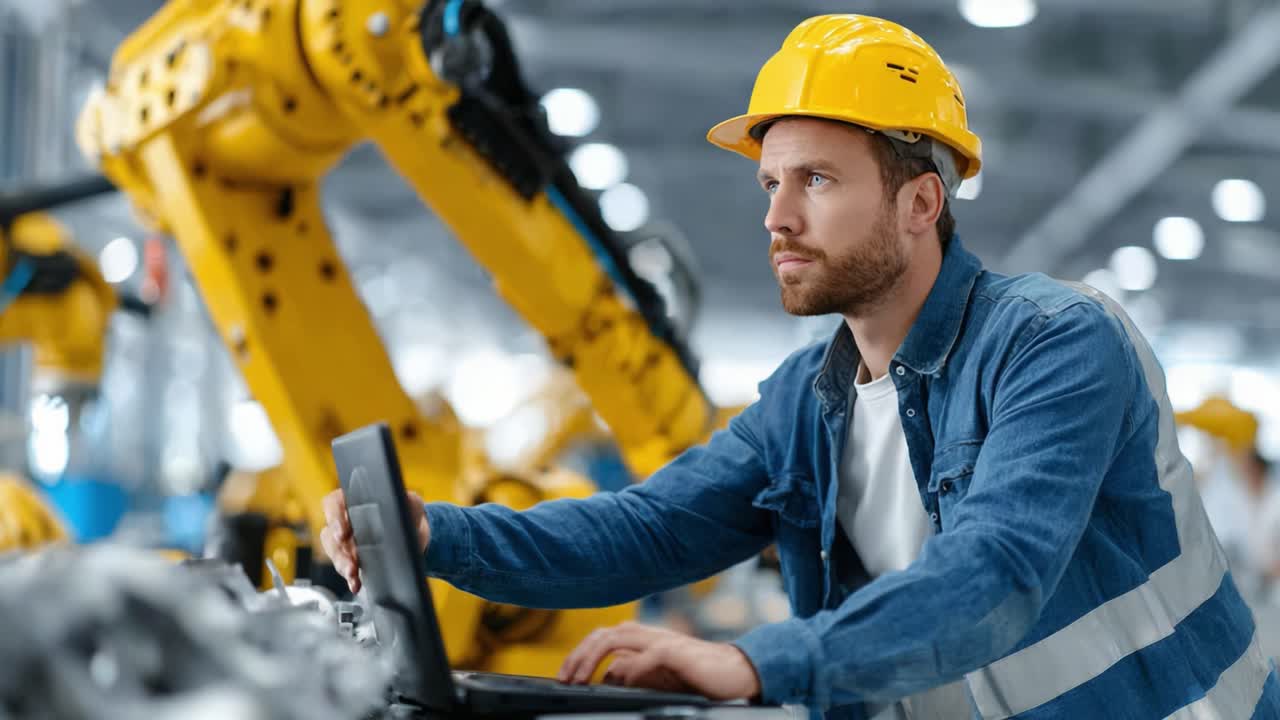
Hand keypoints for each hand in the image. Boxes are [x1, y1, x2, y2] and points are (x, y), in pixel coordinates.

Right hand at [319, 488, 430, 592]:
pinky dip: (350, 578)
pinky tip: (355, 583)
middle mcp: (345, 520)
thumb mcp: (411, 502)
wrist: (418, 535)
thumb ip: (406, 499)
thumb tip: (402, 501)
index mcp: (354, 500)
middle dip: (339, 550)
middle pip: (331, 533)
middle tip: (350, 561)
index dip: (334, 518)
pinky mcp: (352, 559)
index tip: (342, 533)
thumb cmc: (409, 512)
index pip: (333, 504)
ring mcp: (347, 541)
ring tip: (353, 573)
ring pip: (335, 552)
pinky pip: (345, 568)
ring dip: (343, 565)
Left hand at [558, 621, 761, 701]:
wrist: (737, 672)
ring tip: (580, 679)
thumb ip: (635, 672)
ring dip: (592, 658)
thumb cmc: (700, 675)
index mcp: (644, 638)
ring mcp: (662, 641)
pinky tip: (618, 682)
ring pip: (616, 638)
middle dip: (578, 655)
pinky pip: (645, 658)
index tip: (566, 675)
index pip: (603, 636)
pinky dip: (630, 670)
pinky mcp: (675, 653)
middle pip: (603, 634)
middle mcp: (650, 635)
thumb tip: (608, 677)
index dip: (580, 653)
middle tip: (565, 678)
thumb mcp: (660, 676)